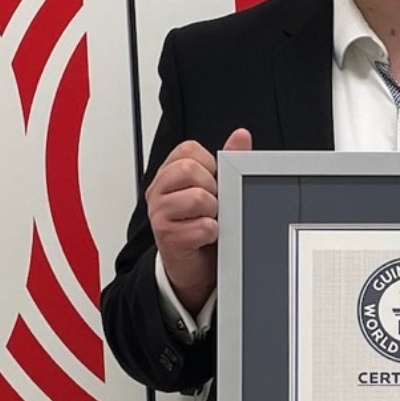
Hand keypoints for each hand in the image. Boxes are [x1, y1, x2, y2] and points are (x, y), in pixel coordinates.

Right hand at [144, 128, 251, 314]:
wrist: (195, 265)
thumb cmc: (203, 223)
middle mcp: (158, 191)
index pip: (188, 150)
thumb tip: (241, 135)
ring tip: (209, 219)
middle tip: (212, 204)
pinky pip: (202, 227)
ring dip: (213, 211)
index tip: (211, 183)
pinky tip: (206, 237)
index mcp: (169, 174)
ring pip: (196, 197)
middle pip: (188, 170)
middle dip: (211, 187)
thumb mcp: (218, 188)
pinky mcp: (167, 237)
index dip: (208, 165)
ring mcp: (159, 214)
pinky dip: (212, 232)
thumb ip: (229, 160)